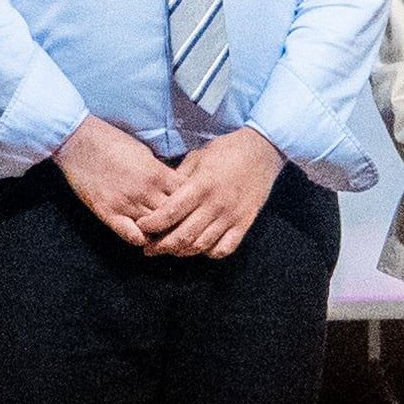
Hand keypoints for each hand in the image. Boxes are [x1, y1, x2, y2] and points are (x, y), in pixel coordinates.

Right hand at [56, 114, 179, 246]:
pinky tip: (145, 237)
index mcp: (157, 173)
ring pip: (156, 229)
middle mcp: (145, 191)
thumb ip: (160, 172)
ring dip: (163, 233)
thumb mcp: (144, 152)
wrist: (79, 142)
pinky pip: (132, 236)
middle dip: (181, 222)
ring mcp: (126, 204)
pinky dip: (142, 240)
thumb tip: (174, 186)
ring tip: (168, 235)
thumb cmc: (112, 142)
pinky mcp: (108, 213)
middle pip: (175, 216)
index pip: (187, 196)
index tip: (193, 207)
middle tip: (185, 226)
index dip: (192, 203)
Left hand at [138, 129, 285, 260]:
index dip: (152, 224)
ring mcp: (231, 216)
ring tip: (170, 250)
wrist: (262, 151)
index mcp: (200, 185)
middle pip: (183, 236)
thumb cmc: (226, 150)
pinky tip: (200, 248)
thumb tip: (160, 195)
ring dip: (182, 252)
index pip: (170, 212)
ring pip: (201, 246)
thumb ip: (179, 179)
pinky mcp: (245, 223)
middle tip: (149, 248)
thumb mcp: (198, 157)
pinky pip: (225, 248)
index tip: (141, 226)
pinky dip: (210, 252)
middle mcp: (215, 204)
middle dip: (161, 245)